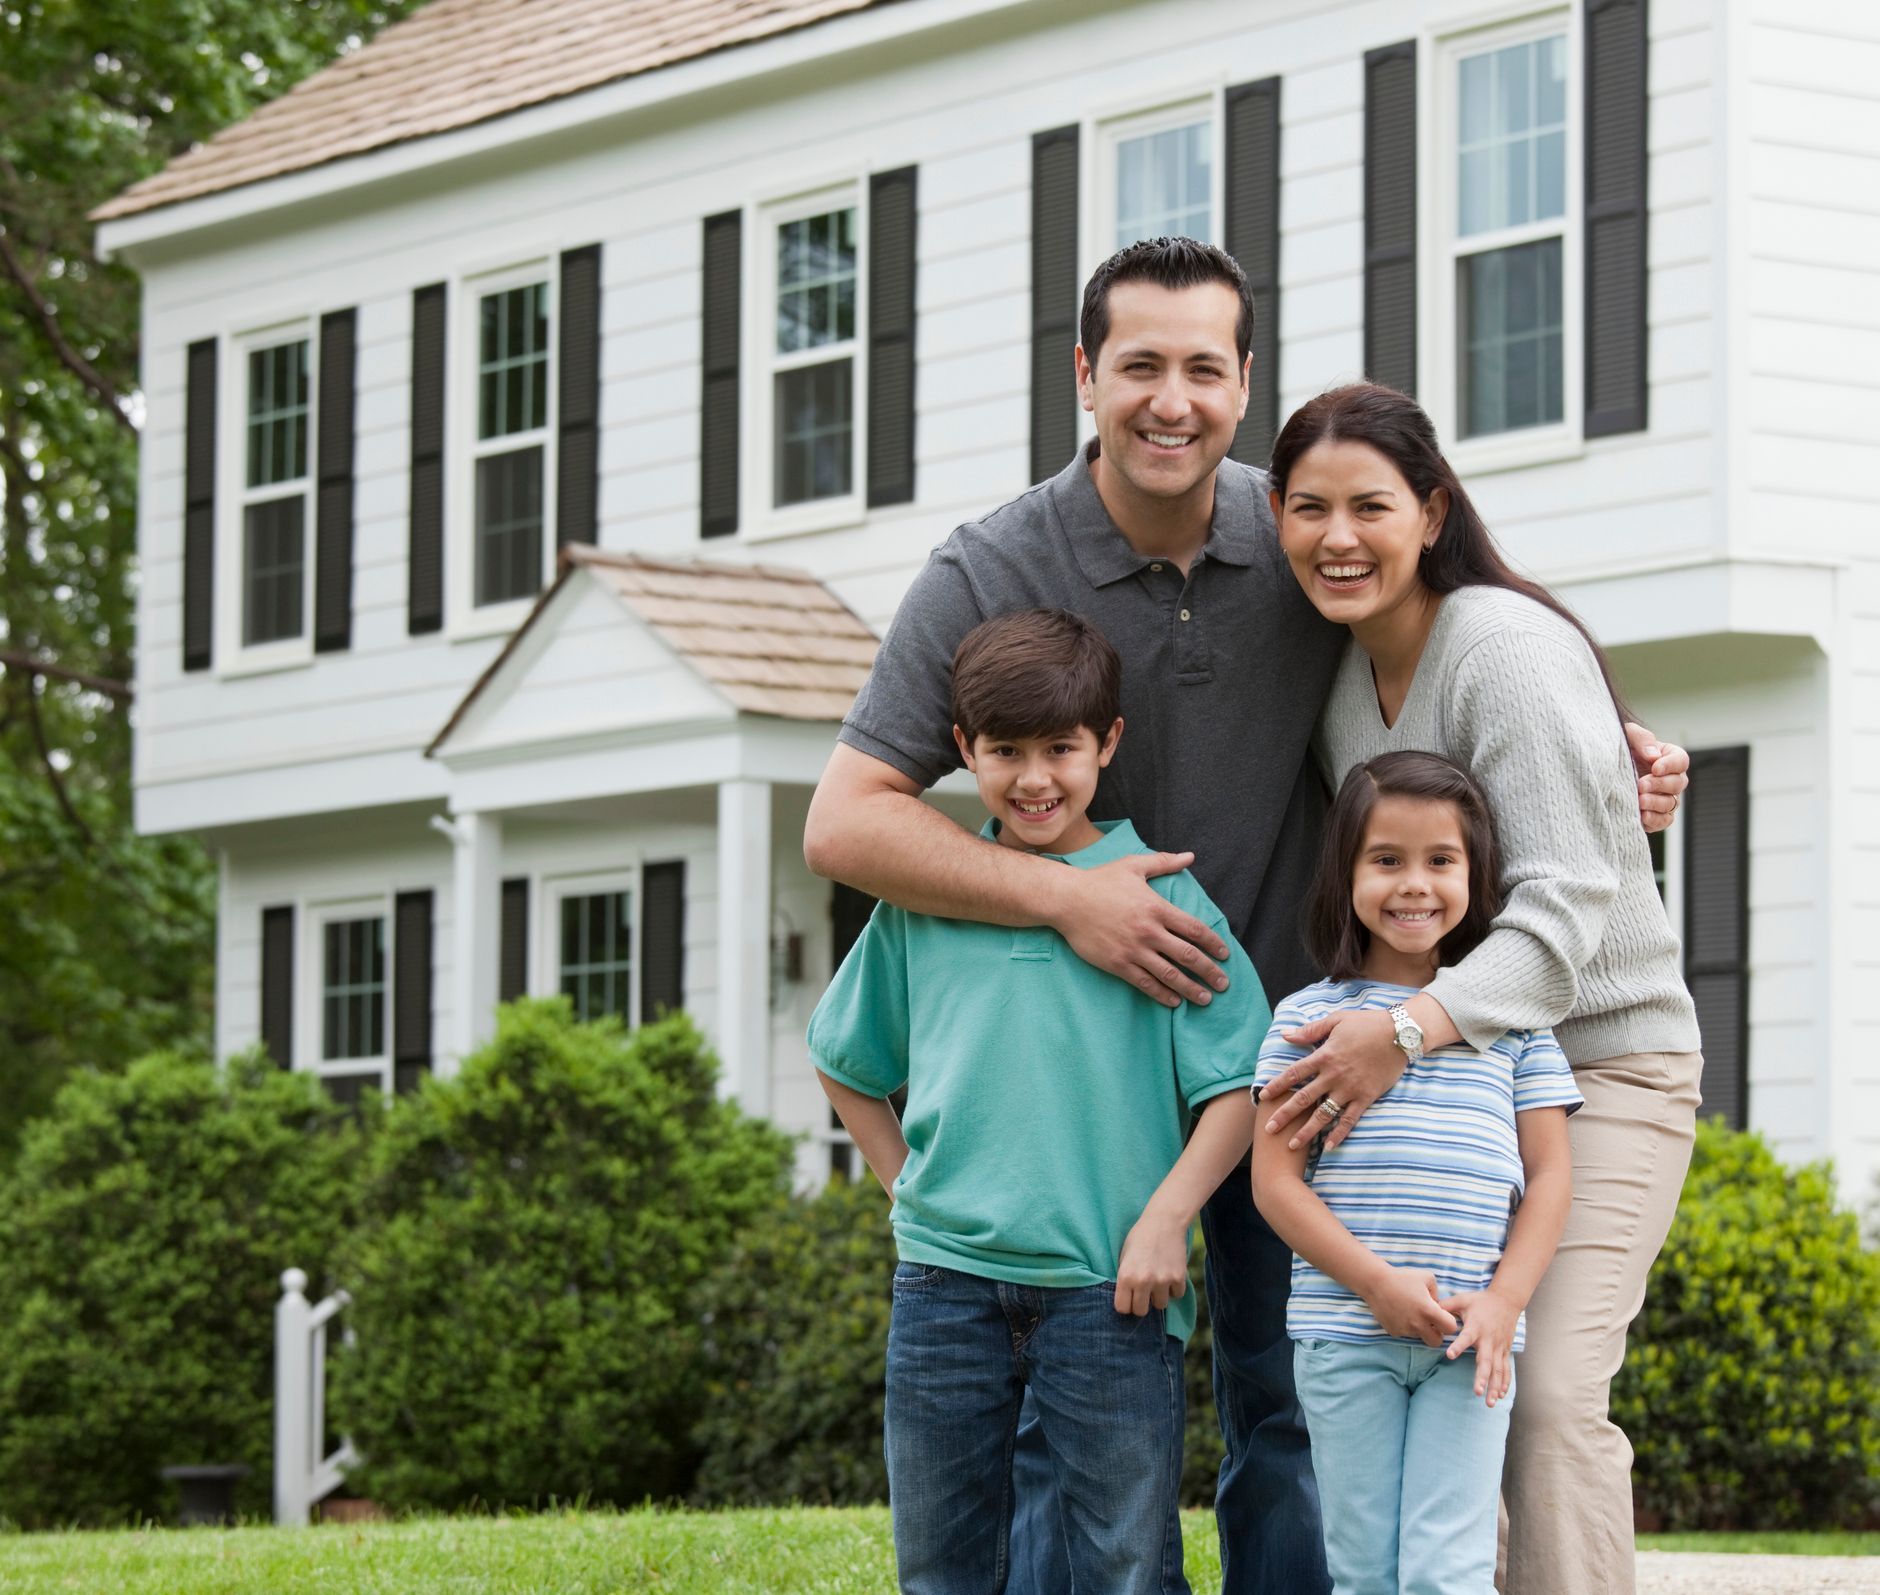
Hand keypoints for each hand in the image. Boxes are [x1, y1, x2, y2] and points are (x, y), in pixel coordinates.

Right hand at [1054, 853, 1228, 1007]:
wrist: (1067, 900)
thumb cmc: (1100, 880)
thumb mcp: (1134, 865)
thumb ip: (1164, 862)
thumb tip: (1190, 856)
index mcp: (1157, 908)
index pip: (1195, 930)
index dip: (1214, 944)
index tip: (1225, 954)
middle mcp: (1149, 931)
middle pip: (1188, 956)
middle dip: (1209, 972)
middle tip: (1223, 984)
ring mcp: (1134, 950)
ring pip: (1170, 974)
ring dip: (1190, 988)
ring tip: (1204, 999)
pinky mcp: (1118, 964)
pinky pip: (1145, 983)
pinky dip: (1162, 994)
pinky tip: (1174, 1002)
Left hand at [1115, 1212, 1191, 1316]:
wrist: (1164, 1221)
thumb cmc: (1140, 1237)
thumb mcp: (1124, 1256)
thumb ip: (1125, 1278)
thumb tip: (1127, 1299)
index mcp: (1126, 1276)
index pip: (1123, 1308)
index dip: (1125, 1305)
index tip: (1129, 1299)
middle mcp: (1144, 1281)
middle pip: (1141, 1312)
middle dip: (1142, 1304)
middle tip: (1143, 1293)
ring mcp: (1163, 1280)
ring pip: (1160, 1305)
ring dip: (1159, 1296)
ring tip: (1157, 1280)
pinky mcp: (1179, 1277)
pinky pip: (1176, 1295)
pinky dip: (1174, 1288)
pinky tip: (1169, 1274)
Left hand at [1258, 1009, 1404, 1149]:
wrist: (1400, 1034)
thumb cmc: (1367, 1024)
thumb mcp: (1336, 1021)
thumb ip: (1310, 1030)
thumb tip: (1286, 1034)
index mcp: (1324, 1056)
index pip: (1293, 1074)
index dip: (1276, 1086)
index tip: (1262, 1098)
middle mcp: (1333, 1075)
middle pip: (1303, 1099)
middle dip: (1284, 1115)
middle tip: (1268, 1130)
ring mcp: (1350, 1089)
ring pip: (1323, 1114)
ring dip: (1307, 1131)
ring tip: (1292, 1144)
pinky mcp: (1366, 1097)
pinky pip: (1350, 1119)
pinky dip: (1339, 1134)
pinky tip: (1328, 1147)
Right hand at [1362, 1266, 1456, 1346]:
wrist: (1376, 1282)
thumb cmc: (1402, 1277)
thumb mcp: (1427, 1277)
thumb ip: (1437, 1293)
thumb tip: (1438, 1305)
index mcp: (1429, 1311)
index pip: (1451, 1328)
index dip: (1449, 1322)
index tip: (1441, 1315)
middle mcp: (1417, 1324)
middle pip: (1436, 1342)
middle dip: (1436, 1334)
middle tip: (1430, 1322)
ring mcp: (1404, 1329)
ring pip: (1419, 1336)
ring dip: (1419, 1328)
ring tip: (1410, 1311)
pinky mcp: (1393, 1331)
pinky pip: (1405, 1333)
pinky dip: (1405, 1326)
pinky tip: (1400, 1313)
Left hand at [1439, 1288, 1520, 1405]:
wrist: (1506, 1300)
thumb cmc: (1481, 1301)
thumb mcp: (1462, 1299)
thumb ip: (1446, 1306)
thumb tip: (1428, 1309)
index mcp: (1476, 1327)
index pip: (1466, 1337)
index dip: (1458, 1346)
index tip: (1449, 1355)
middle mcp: (1488, 1339)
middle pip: (1486, 1361)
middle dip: (1482, 1378)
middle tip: (1477, 1392)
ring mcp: (1499, 1347)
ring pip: (1498, 1370)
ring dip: (1494, 1386)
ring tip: (1489, 1402)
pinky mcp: (1505, 1351)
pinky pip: (1506, 1369)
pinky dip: (1505, 1382)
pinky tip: (1500, 1395)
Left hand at [1625, 722, 1687, 834]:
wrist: (1601, 769)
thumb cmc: (1617, 747)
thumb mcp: (1627, 735)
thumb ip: (1642, 739)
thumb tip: (1653, 756)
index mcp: (1668, 757)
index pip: (1681, 761)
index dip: (1671, 765)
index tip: (1654, 768)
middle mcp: (1670, 778)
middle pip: (1678, 784)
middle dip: (1659, 785)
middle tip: (1641, 785)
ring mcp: (1664, 797)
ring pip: (1671, 804)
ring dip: (1656, 803)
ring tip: (1639, 801)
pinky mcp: (1654, 814)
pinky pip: (1663, 821)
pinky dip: (1655, 820)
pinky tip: (1642, 816)